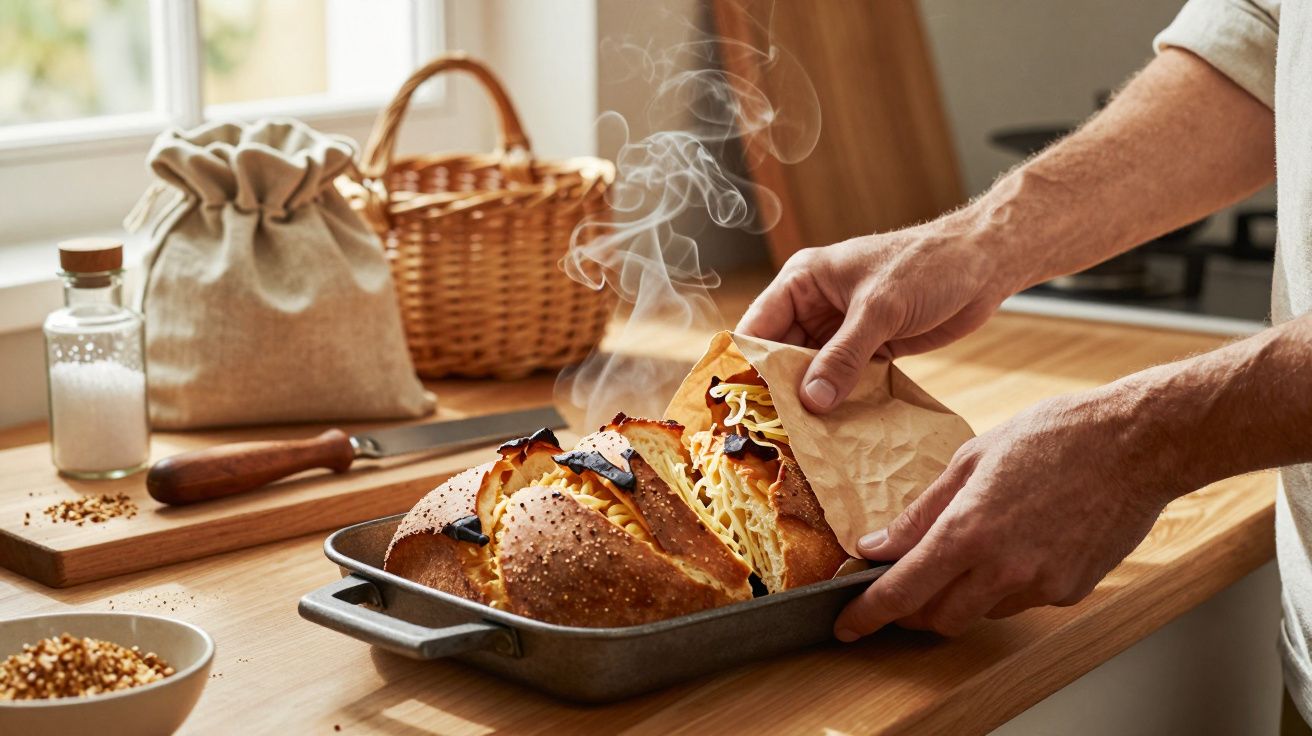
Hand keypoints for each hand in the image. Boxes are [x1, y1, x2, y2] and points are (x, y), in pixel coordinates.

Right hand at [737, 219, 1024, 412]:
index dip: (748, 366)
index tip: (742, 407)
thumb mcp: (880, 309)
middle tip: (775, 434)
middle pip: (783, 356)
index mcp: (803, 281)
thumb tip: (811, 401)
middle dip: (780, 392)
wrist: (984, 263)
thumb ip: (844, 356)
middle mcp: (815, 305)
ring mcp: (842, 329)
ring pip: (814, 373)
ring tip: (803, 440)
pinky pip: (845, 380)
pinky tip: (837, 431)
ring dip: (813, 402)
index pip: (759, 327)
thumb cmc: (928, 266)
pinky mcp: (871, 348)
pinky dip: (841, 402)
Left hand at [833, 385, 1182, 639]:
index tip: (847, 625)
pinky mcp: (1071, 591)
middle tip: (899, 587)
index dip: (868, 615)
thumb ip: (919, 512)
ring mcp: (1041, 585)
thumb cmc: (1054, 436)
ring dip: (958, 596)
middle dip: (911, 611)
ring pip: (979, 613)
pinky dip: (1003, 585)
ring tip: (966, 552)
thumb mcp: (970, 460)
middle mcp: (1003, 569)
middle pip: (937, 619)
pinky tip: (1016, 545)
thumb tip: (876, 546)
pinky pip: (1021, 601)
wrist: (1137, 443)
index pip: (902, 592)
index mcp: (968, 531)